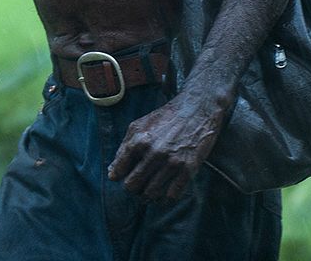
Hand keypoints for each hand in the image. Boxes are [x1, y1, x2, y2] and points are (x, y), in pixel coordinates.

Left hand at [107, 90, 227, 202]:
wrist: (197, 109)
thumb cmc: (165, 117)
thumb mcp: (139, 125)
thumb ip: (124, 148)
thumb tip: (113, 173)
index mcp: (138, 141)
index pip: (119, 171)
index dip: (119, 177)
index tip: (123, 177)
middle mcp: (153, 153)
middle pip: (132, 186)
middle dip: (133, 188)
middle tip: (137, 186)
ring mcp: (171, 162)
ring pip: (151, 193)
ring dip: (147, 196)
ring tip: (149, 192)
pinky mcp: (188, 169)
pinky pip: (172, 196)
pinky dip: (165, 200)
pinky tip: (164, 195)